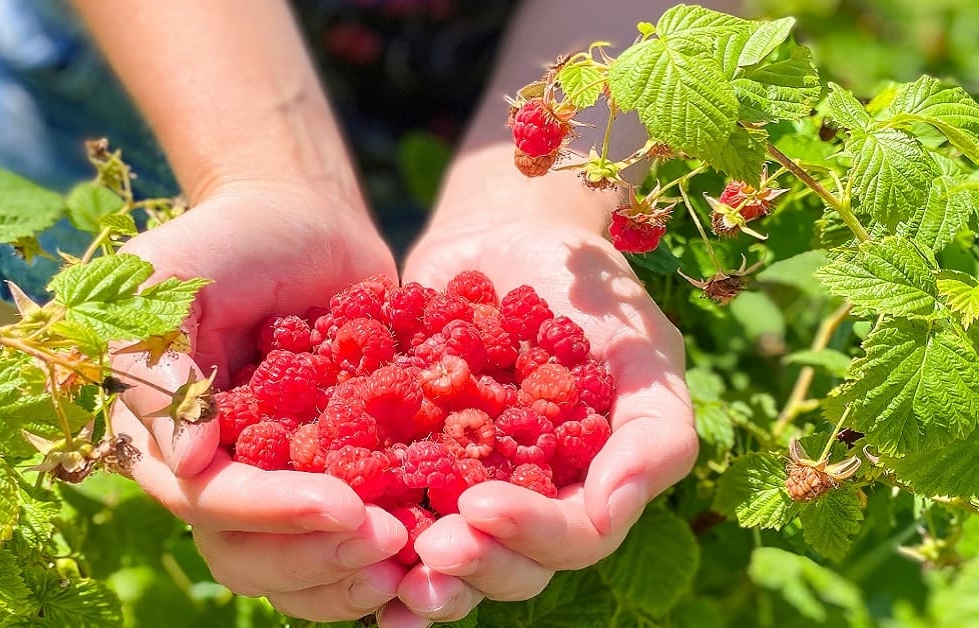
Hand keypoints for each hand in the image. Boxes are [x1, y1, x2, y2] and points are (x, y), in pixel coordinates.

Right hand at [110, 181, 409, 620]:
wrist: (306, 222)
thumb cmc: (232, 238)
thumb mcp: (175, 277)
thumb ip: (163, 357)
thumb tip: (186, 461)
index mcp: (166, 440)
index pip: (210, 500)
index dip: (272, 512)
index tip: (343, 505)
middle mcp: (214, 477)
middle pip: (250, 556)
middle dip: (319, 557)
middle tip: (392, 542)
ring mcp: (274, 484)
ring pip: (298, 567)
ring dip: (353, 574)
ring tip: (417, 558)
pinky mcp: (330, 479)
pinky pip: (347, 540)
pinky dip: (387, 554)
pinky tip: (435, 549)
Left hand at [385, 181, 697, 622]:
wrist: (506, 233)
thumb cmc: (590, 289)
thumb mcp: (643, 349)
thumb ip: (652, 432)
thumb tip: (611, 515)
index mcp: (589, 488)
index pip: (573, 538)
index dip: (532, 536)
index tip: (482, 507)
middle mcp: (529, 501)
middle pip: (508, 566)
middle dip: (472, 565)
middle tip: (430, 551)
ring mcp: (465, 484)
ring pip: (449, 556)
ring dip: (419, 574)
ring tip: (383, 567)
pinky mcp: (406, 458)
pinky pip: (388, 504)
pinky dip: (364, 529)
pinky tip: (337, 535)